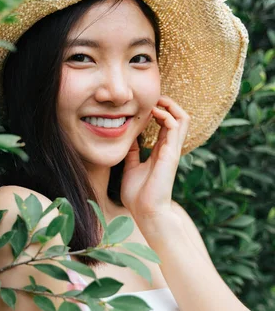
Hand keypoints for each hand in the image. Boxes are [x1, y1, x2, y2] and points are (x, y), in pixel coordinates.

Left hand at [121, 95, 189, 220]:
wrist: (145, 212)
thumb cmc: (138, 195)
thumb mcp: (130, 168)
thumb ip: (132, 154)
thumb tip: (128, 140)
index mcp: (160, 152)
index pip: (166, 125)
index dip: (159, 111)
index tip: (145, 105)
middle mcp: (169, 149)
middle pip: (179, 118)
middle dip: (168, 104)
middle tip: (154, 98)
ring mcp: (172, 150)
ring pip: (182, 119)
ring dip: (170, 106)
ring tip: (157, 101)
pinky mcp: (171, 153)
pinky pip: (175, 126)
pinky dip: (166, 115)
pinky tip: (154, 113)